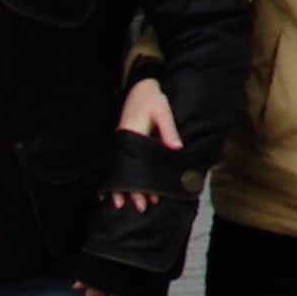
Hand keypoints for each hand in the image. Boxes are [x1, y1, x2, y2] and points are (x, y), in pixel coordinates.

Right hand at [103, 77, 183, 212]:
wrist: (140, 88)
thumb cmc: (153, 99)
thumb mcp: (163, 111)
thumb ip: (168, 130)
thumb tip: (177, 149)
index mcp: (132, 133)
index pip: (133, 164)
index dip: (139, 183)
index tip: (146, 197)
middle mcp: (123, 141)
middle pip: (124, 171)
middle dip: (131, 192)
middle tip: (140, 208)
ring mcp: (121, 143)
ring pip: (120, 170)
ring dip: (124, 188)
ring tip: (130, 205)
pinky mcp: (124, 142)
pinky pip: (120, 164)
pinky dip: (120, 177)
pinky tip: (120, 191)